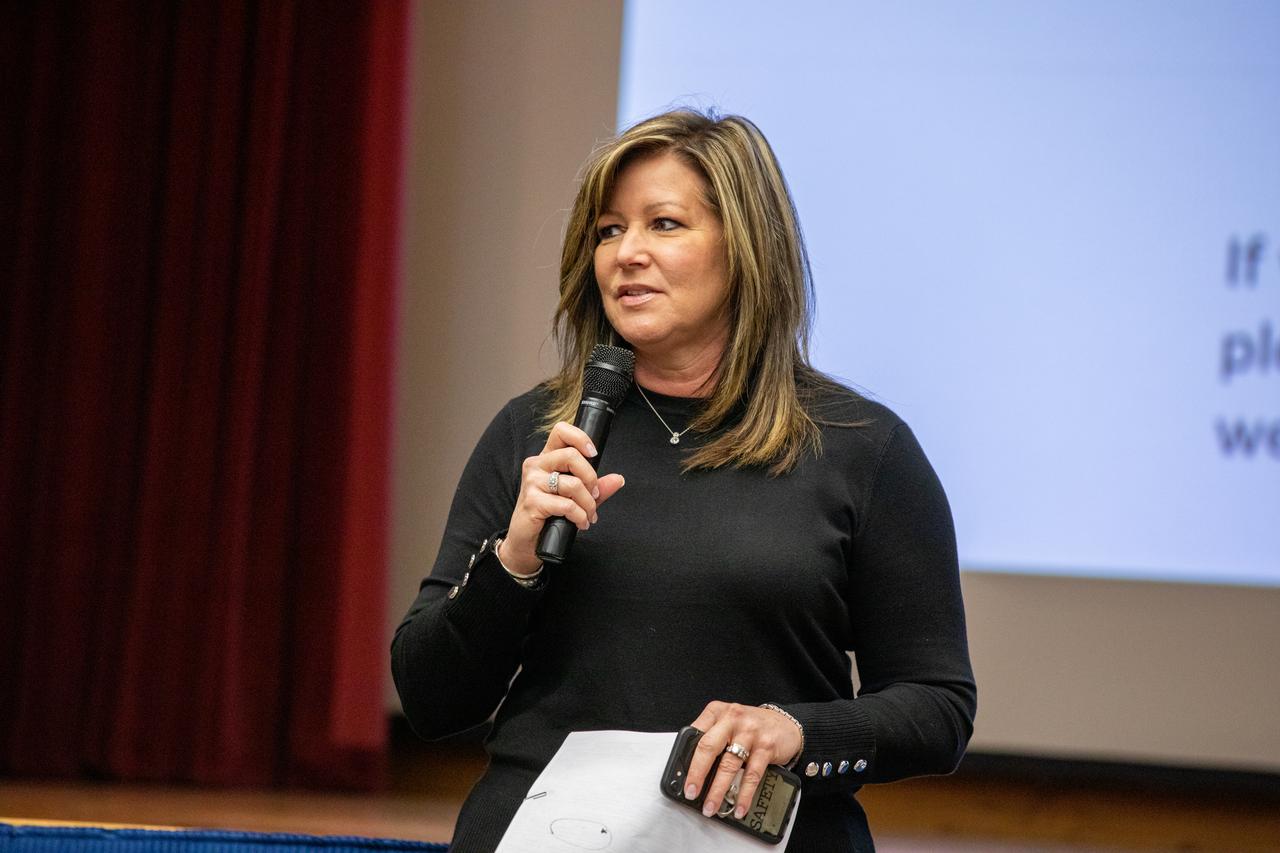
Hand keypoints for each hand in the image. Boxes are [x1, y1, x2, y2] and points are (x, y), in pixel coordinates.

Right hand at [498, 421, 625, 574]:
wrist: (527, 542)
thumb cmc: (549, 516)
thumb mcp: (577, 498)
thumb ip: (596, 487)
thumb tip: (619, 479)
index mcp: (546, 458)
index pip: (561, 431)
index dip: (580, 437)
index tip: (593, 454)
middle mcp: (536, 465)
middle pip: (571, 455)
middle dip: (591, 477)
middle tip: (594, 494)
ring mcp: (532, 483)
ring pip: (572, 484)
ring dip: (588, 503)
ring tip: (588, 515)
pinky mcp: (532, 502)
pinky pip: (566, 505)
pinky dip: (580, 516)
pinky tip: (581, 523)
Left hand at [684, 701, 802, 819]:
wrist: (785, 724)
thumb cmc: (751, 726)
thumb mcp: (727, 722)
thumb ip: (710, 737)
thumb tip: (691, 770)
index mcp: (717, 712)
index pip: (695, 735)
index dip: (687, 758)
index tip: (683, 778)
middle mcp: (732, 719)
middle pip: (708, 748)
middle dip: (697, 774)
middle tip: (692, 793)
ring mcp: (750, 732)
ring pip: (729, 765)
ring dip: (718, 790)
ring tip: (712, 806)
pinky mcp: (766, 746)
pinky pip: (751, 775)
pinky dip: (744, 794)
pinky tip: (739, 806)